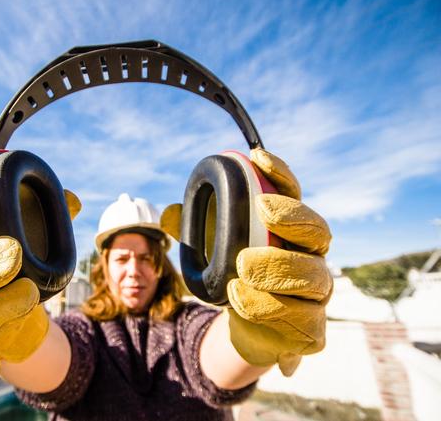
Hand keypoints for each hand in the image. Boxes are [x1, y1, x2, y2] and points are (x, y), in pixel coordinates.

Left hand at [161, 148, 331, 375]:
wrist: (250, 329)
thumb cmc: (237, 279)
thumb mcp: (210, 253)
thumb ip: (192, 234)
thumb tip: (169, 214)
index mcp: (289, 231)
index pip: (292, 195)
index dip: (279, 174)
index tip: (256, 157)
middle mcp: (310, 257)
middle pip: (318, 232)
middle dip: (292, 218)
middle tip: (262, 210)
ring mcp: (315, 294)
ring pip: (314, 277)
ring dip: (278, 267)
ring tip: (242, 265)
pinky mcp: (310, 328)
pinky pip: (302, 318)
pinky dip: (269, 307)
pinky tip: (239, 297)